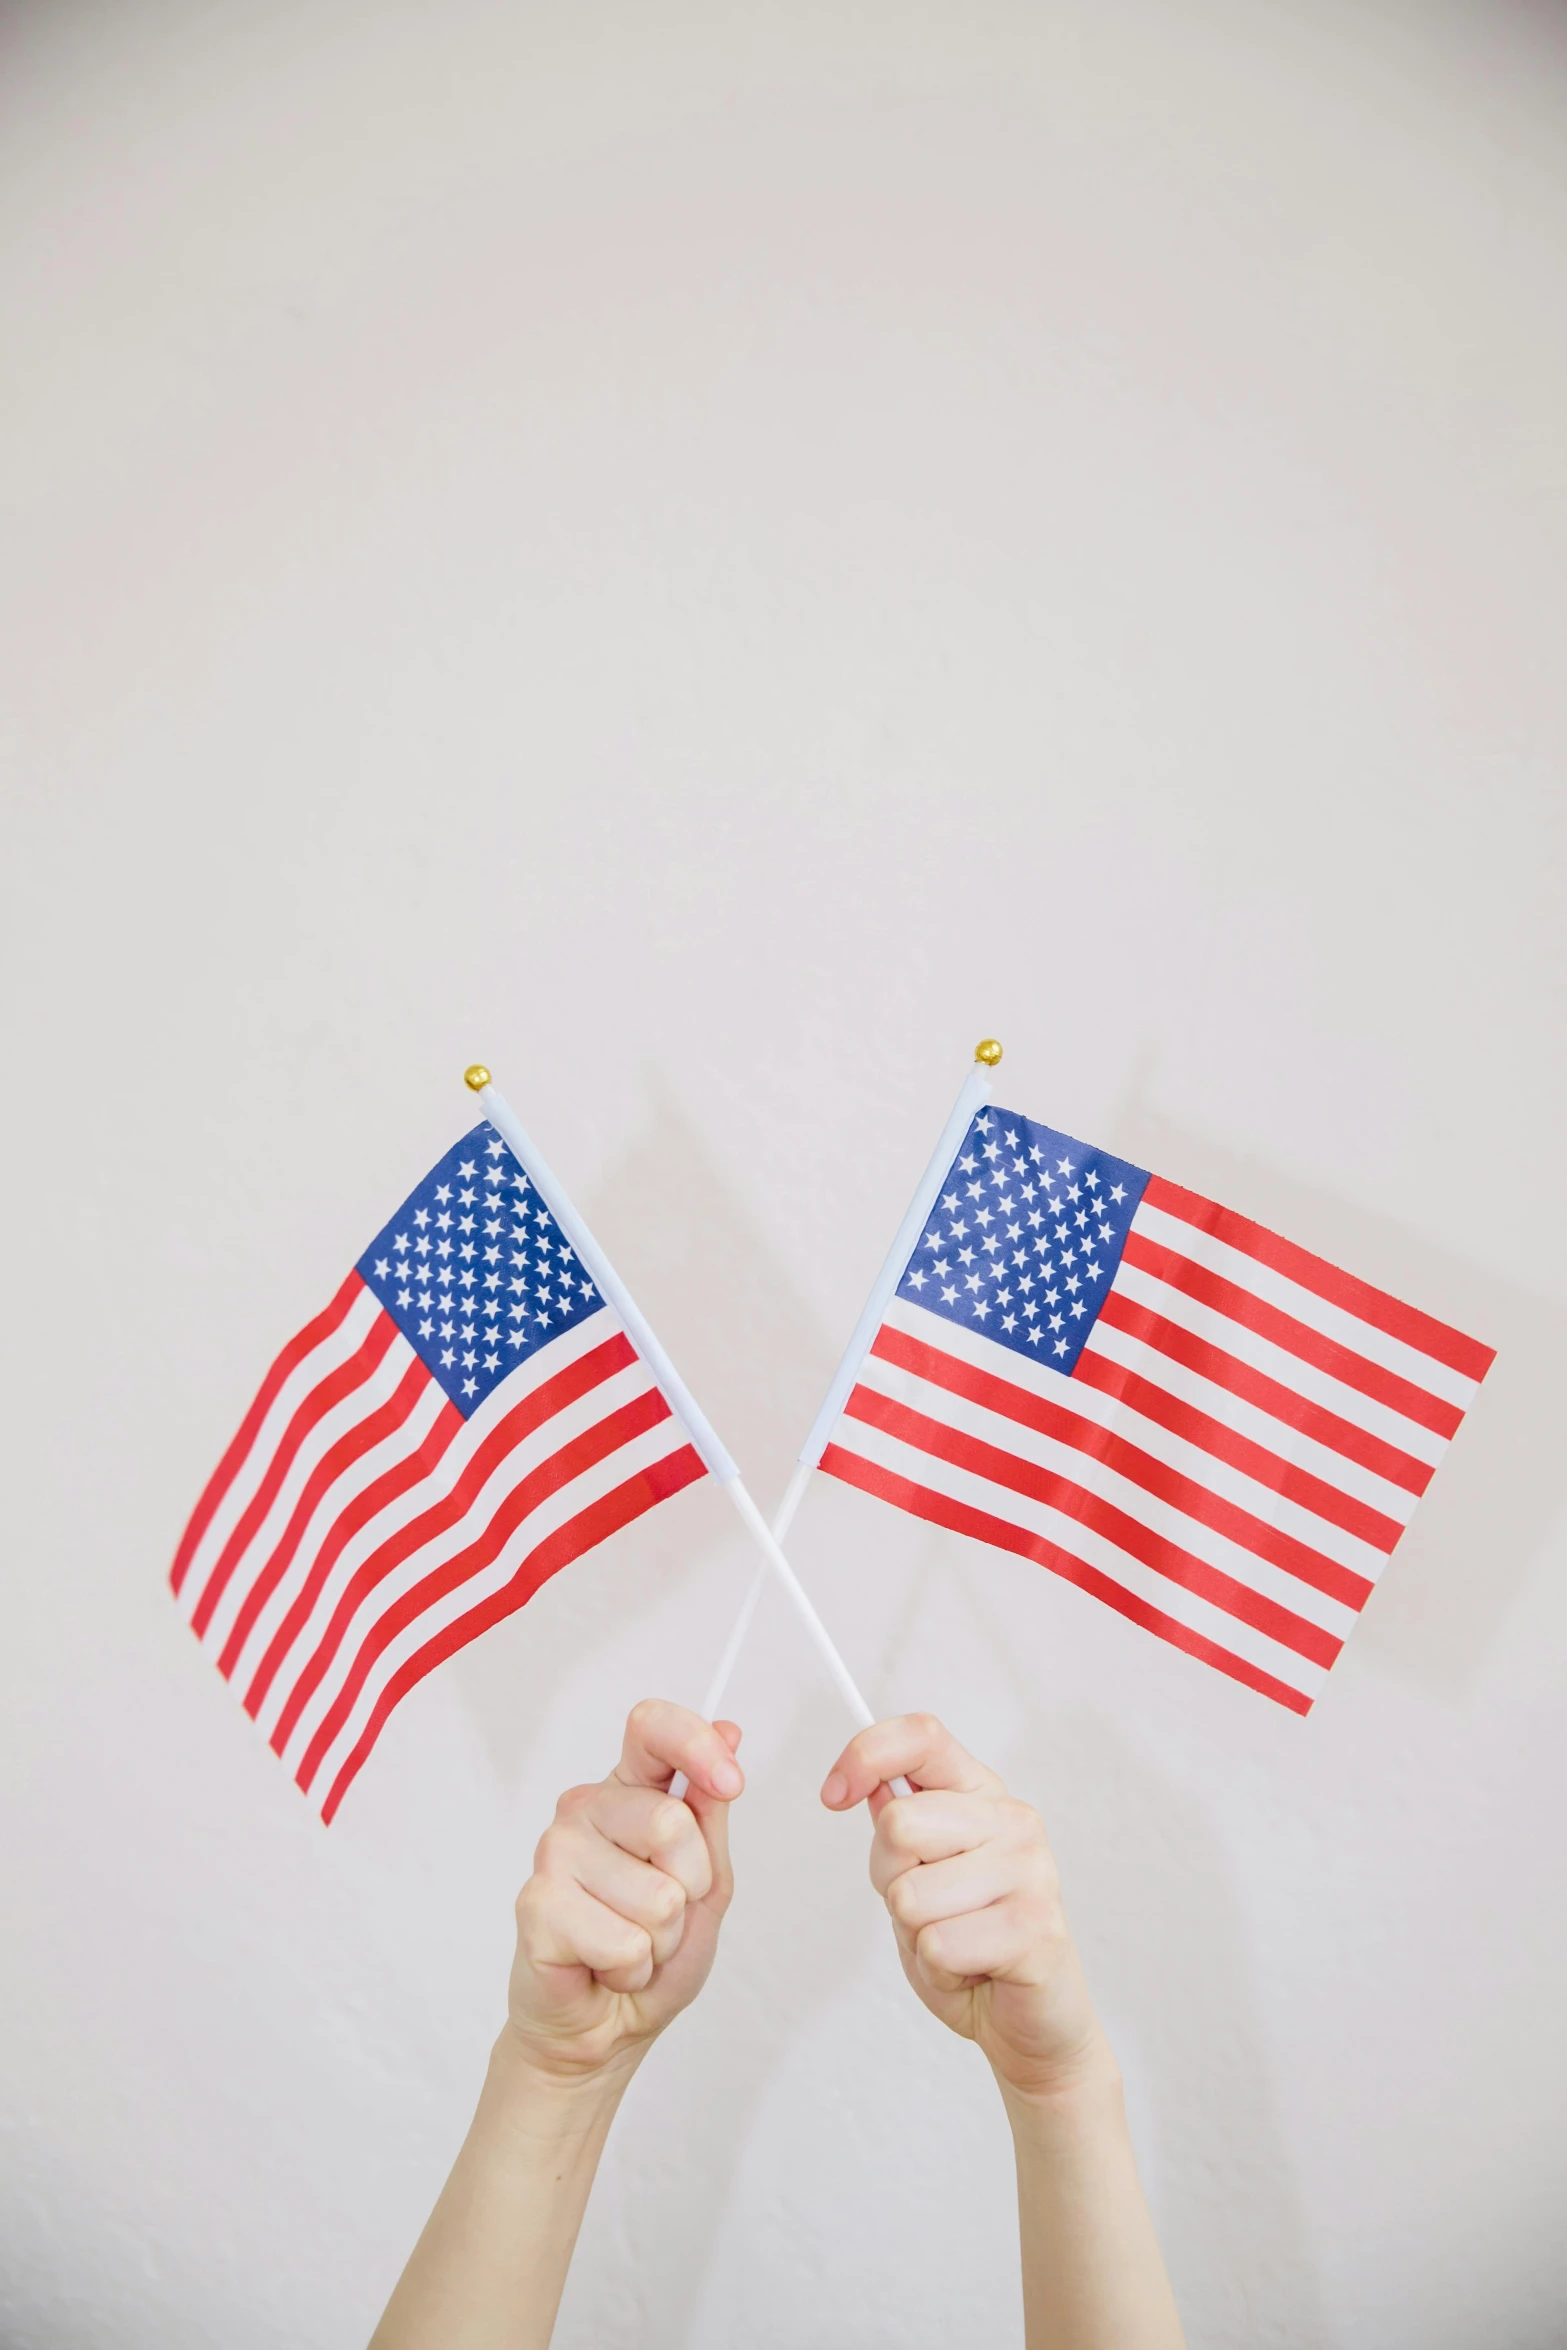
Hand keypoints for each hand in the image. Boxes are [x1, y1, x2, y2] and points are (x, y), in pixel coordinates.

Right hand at [507, 1699, 742, 2087]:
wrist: (604, 2028)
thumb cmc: (654, 1950)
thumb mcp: (705, 1881)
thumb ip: (711, 1812)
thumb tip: (729, 1732)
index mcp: (628, 1791)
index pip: (651, 1729)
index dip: (695, 1744)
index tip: (731, 1781)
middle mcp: (584, 1810)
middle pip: (669, 1821)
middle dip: (690, 1885)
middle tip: (664, 1914)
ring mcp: (554, 1854)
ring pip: (656, 1893)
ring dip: (661, 1938)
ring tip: (632, 1944)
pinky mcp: (537, 1906)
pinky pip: (624, 1940)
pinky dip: (632, 1967)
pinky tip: (604, 1967)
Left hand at [821, 1712, 1111, 2104]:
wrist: (1030, 2023)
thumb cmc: (970, 1943)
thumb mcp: (919, 1875)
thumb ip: (900, 1827)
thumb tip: (863, 1782)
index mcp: (982, 1794)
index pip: (921, 1736)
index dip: (865, 1755)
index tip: (834, 1795)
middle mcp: (1014, 1820)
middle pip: (898, 1823)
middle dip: (890, 1879)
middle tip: (927, 1908)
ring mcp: (1030, 1871)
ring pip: (910, 1893)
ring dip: (916, 1932)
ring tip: (955, 1941)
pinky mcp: (1036, 1928)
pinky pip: (938, 1943)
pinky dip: (939, 1968)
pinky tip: (974, 1969)